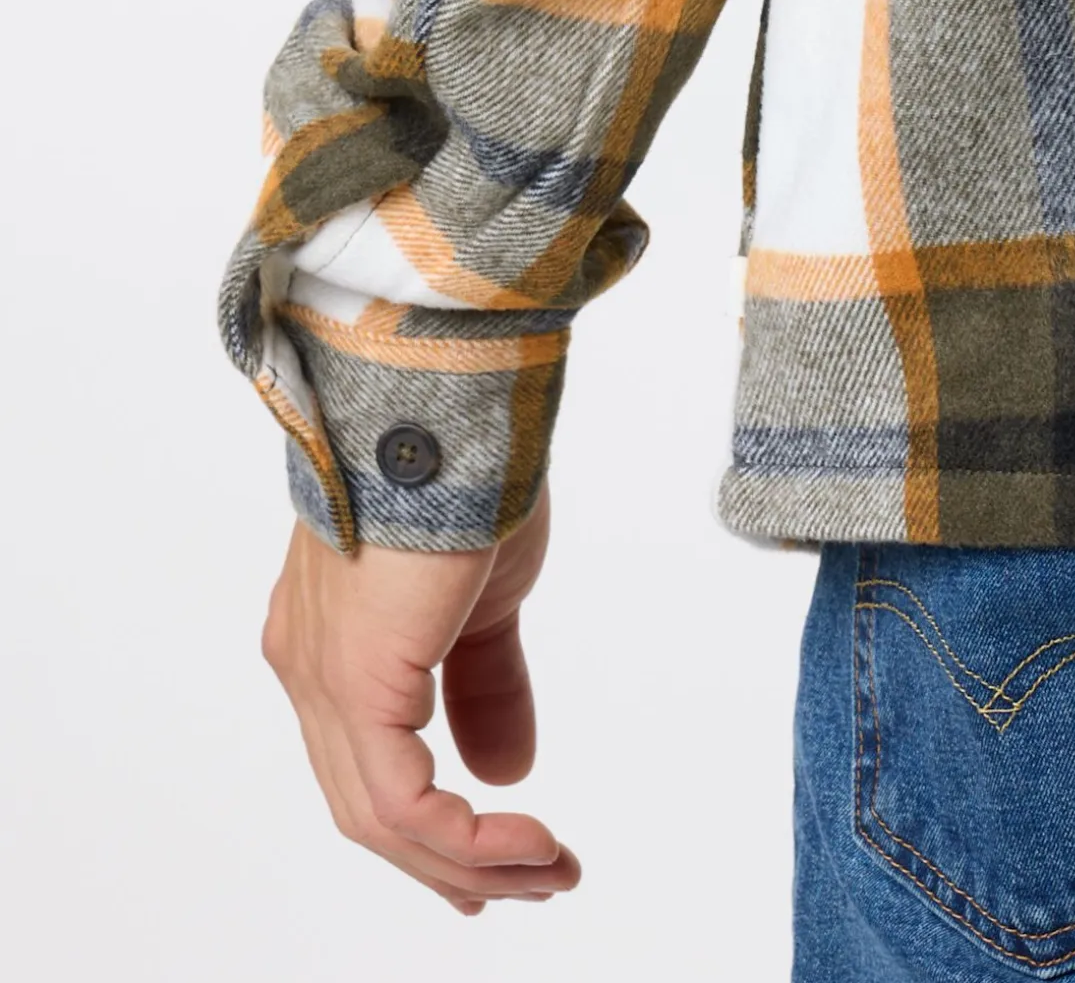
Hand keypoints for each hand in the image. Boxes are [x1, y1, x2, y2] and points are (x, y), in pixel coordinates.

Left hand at [261, 486, 578, 914]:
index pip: (366, 761)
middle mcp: (308, 664)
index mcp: (333, 639)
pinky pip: (401, 801)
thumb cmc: (465, 477)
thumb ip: (485, 683)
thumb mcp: (483, 602)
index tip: (501, 856)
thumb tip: (505, 769)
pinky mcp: (355, 682)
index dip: (431, 824)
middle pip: (368, 805)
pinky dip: (465, 838)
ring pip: (380, 817)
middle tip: (530, 884)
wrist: (447, 406)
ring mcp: (321, 675)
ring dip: (472, 859)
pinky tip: (527, 843)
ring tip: (551, 869)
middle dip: (455, 858)